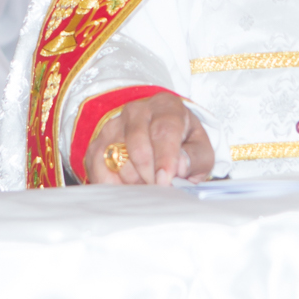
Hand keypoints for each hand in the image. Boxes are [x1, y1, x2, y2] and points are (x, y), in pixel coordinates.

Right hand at [80, 93, 214, 185]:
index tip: (166, 181)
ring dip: (134, 182)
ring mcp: (113, 126)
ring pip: (117, 159)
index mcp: (166, 106)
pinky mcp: (97, 144)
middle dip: (149, 175)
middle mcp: (136, 111)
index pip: (163, 130)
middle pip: (137, 146)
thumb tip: (179, 166)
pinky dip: (113, 185)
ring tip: (148, 187)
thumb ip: (195, 158)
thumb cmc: (183, 144)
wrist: (159, 137)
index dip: (165, 158)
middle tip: (160, 191)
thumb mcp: (200, 149)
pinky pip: (99, 169)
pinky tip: (128, 189)